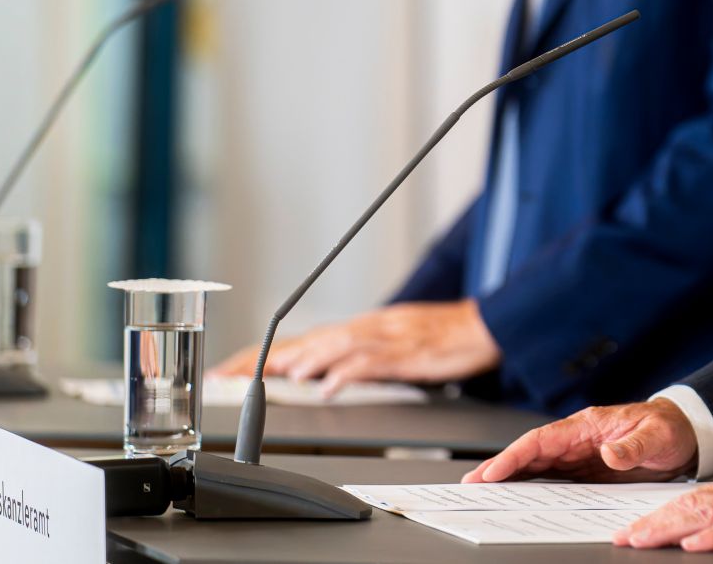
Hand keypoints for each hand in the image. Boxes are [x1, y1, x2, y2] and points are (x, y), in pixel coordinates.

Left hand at [207, 300, 500, 392]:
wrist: (482, 327)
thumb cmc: (441, 338)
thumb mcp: (392, 346)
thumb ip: (359, 357)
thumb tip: (326, 374)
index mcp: (360, 329)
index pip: (303, 339)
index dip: (264, 354)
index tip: (230, 370)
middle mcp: (366, 328)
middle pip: (309, 340)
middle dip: (268, 357)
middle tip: (233, 373)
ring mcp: (386, 338)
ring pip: (336, 346)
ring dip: (306, 360)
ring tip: (280, 376)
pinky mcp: (405, 353)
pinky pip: (371, 363)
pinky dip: (347, 373)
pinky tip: (330, 386)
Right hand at [462, 399, 698, 483]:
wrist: (684, 434)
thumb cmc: (668, 429)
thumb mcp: (655, 438)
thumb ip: (632, 447)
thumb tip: (609, 453)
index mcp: (587, 425)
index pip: (542, 440)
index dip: (515, 454)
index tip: (494, 470)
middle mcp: (578, 438)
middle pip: (531, 453)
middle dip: (500, 466)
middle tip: (472, 483)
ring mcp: (579, 454)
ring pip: (537, 466)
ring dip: (511, 478)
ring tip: (484, 491)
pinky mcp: (585, 468)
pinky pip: (553, 478)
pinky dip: (532, 486)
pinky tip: (518, 498)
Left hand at [616, 457, 712, 550]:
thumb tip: (709, 536)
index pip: (689, 502)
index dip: (657, 517)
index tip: (632, 530)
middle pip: (687, 507)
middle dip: (651, 523)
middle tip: (622, 538)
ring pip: (704, 514)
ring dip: (669, 528)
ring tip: (642, 539)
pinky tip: (695, 546)